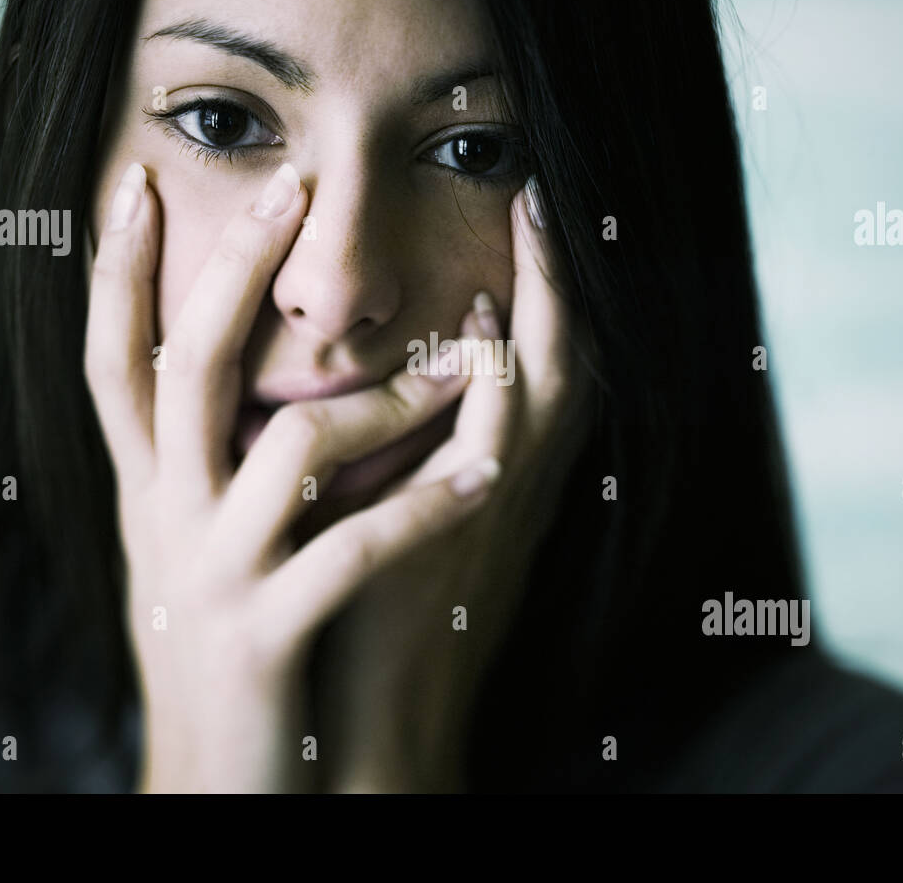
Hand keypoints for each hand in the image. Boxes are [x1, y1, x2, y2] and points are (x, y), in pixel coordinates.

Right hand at [83, 162, 503, 791]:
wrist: (216, 783)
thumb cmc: (223, 648)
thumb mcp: (191, 547)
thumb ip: (202, 465)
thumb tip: (239, 371)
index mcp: (146, 493)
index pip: (113, 360)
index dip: (114, 271)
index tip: (135, 182)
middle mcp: (163, 521)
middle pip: (187, 368)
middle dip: (234, 268)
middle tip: (290, 183)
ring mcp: (213, 577)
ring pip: (295, 449)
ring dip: (393, 397)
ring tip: (469, 363)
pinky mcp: (266, 636)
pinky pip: (355, 551)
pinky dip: (428, 505)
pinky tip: (489, 472)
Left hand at [313, 180, 588, 791]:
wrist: (374, 713)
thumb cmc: (363, 606)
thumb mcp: (382, 509)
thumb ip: (382, 444)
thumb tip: (341, 377)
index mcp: (484, 469)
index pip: (525, 360)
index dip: (537, 286)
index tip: (521, 206)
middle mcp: (506, 479)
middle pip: (560, 356)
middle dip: (558, 273)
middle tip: (544, 188)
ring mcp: (494, 507)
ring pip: (548, 390)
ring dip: (548, 305)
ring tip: (535, 216)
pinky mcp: (463, 540)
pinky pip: (497, 453)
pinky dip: (499, 388)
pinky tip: (481, 325)